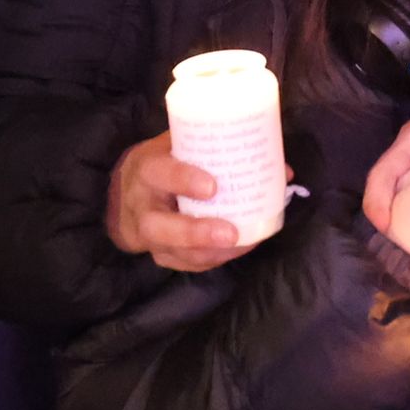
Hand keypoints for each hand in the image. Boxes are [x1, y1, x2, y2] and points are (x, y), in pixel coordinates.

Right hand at [102, 133, 245, 271]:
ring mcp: (147, 236)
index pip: (159, 174)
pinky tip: (238, 249)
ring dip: (211, 252)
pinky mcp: (158, 254)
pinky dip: (213, 260)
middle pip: (158, 226)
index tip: (212, 186)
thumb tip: (282, 168)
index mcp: (146, 170)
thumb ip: (221, 151)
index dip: (183, 180)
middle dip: (196, 232)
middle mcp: (141, 206)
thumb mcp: (178, 146)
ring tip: (243, 242)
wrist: (126, 193)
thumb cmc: (163, 163)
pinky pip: (184, 264)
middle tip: (230, 232)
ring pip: (172, 252)